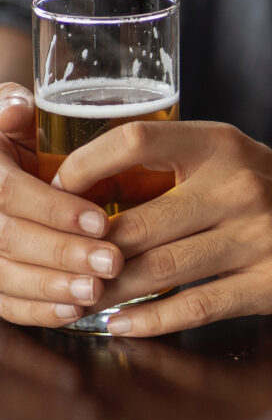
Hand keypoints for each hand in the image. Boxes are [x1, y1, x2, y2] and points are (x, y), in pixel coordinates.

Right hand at [0, 82, 122, 327]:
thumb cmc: (10, 134)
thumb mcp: (9, 112)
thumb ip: (13, 108)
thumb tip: (18, 108)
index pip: (10, 194)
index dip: (55, 210)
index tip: (101, 221)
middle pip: (12, 240)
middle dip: (64, 254)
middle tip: (112, 262)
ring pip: (6, 277)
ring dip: (54, 288)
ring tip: (97, 292)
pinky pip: (4, 302)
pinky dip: (37, 312)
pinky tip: (73, 312)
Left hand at [53, 121, 271, 335]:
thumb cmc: (264, 184)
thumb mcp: (223, 154)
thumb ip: (166, 167)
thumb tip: (82, 193)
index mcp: (219, 144)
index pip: (139, 140)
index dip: (89, 165)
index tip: (59, 189)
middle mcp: (239, 186)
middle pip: (141, 222)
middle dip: (92, 251)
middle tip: (61, 265)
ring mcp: (260, 237)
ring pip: (162, 270)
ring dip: (112, 290)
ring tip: (81, 299)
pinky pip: (198, 307)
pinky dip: (152, 320)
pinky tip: (123, 324)